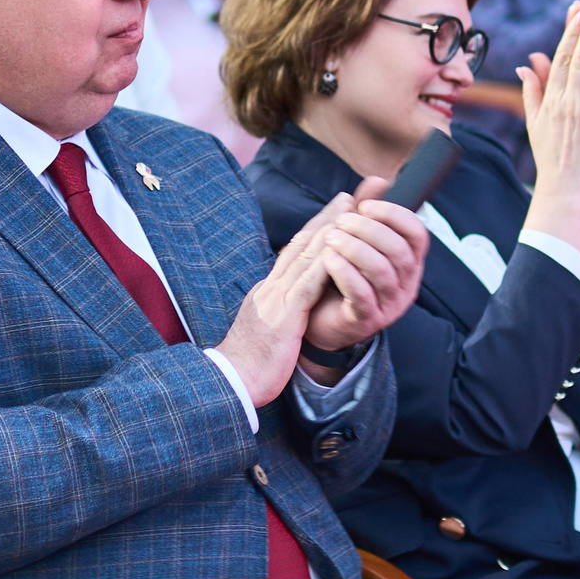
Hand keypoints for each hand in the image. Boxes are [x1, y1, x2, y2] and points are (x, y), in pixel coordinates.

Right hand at [216, 197, 349, 403]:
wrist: (228, 382)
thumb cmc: (246, 365)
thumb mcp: (263, 330)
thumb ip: (275, 314)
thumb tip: (283, 308)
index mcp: (267, 293)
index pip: (293, 254)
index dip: (315, 230)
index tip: (334, 211)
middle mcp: (271, 289)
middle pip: (301, 246)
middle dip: (327, 219)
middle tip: (348, 196)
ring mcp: (276, 300)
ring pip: (306, 258)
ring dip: (330, 232)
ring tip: (350, 211)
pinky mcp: (285, 318)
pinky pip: (308, 287)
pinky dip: (325, 265)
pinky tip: (340, 250)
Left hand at [300, 181, 428, 361]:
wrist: (318, 319)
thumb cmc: (339, 276)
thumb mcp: (353, 238)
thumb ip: (365, 211)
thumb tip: (378, 180)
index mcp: (408, 261)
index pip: (417, 233)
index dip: (394, 214)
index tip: (365, 205)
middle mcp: (405, 283)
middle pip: (399, 251)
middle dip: (369, 229)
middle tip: (342, 222)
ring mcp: (388, 304)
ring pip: (381, 271)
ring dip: (354, 248)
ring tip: (330, 238)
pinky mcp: (366, 319)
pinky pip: (361, 294)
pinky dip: (344, 272)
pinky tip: (327, 259)